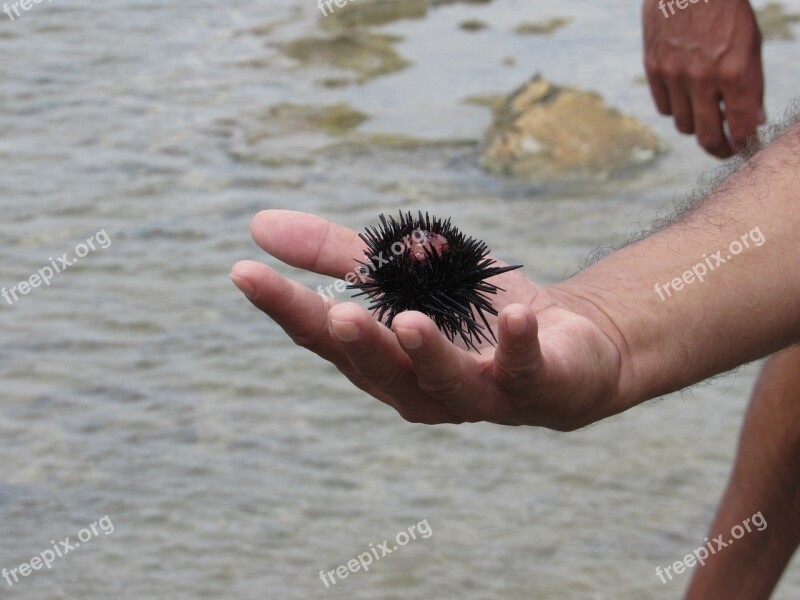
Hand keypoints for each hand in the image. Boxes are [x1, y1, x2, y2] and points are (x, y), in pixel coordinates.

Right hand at [230, 210, 623, 429]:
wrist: (565, 346)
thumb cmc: (472, 317)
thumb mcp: (403, 275)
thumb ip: (337, 255)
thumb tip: (258, 225)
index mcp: (384, 360)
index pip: (325, 338)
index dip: (286, 307)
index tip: (243, 271)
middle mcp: (420, 388)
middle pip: (381, 371)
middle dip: (358, 345)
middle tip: (334, 316)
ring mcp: (478, 393)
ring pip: (445, 382)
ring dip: (428, 352)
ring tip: (408, 322)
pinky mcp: (533, 385)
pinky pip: (524, 369)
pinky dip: (517, 344)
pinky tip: (515, 317)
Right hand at [642, 0, 764, 157]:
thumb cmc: (727, 12)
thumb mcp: (750, 44)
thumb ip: (752, 86)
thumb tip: (754, 122)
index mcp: (735, 70)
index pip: (741, 126)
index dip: (745, 144)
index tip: (746, 148)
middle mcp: (703, 78)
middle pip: (708, 137)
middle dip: (721, 149)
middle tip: (727, 149)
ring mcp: (675, 75)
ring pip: (684, 125)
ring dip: (697, 126)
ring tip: (707, 116)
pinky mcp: (654, 69)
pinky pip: (665, 107)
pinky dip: (677, 108)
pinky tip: (686, 96)